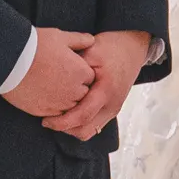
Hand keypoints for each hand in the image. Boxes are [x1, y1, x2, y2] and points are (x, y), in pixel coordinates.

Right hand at [0, 28, 97, 118]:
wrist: (9, 61)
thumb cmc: (36, 45)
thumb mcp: (60, 37)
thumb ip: (79, 40)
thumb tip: (91, 40)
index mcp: (81, 72)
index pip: (90, 77)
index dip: (80, 71)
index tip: (69, 66)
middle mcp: (74, 91)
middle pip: (83, 93)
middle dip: (76, 87)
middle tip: (59, 76)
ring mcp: (59, 103)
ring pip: (70, 106)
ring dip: (65, 98)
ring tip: (50, 86)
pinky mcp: (44, 111)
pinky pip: (55, 114)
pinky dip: (52, 106)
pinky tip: (43, 95)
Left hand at [43, 28, 150, 143]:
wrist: (132, 47)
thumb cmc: (111, 47)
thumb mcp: (91, 51)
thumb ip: (74, 67)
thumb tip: (52, 81)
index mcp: (106, 91)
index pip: (82, 116)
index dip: (61, 122)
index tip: (45, 120)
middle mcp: (112, 105)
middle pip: (85, 131)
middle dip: (65, 129)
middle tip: (48, 119)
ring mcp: (113, 109)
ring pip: (89, 131)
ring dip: (72, 128)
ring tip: (57, 116)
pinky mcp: (111, 110)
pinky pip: (94, 125)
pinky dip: (80, 123)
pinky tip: (69, 112)